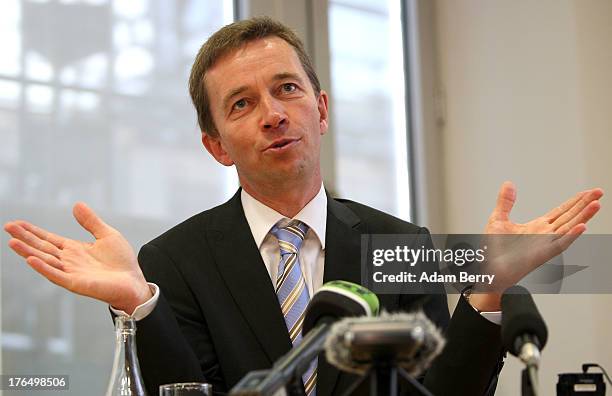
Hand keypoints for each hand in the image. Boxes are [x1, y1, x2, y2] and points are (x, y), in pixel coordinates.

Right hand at [4, 202, 151, 313]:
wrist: (134, 282)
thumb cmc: (121, 262)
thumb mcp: (107, 235)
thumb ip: (91, 222)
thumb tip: (77, 205)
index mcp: (74, 249)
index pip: (49, 239)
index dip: (33, 231)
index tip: (17, 223)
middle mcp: (69, 261)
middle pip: (42, 247)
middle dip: (25, 238)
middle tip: (8, 226)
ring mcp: (70, 272)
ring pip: (44, 260)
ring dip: (28, 251)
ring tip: (12, 241)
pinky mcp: (76, 283)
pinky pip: (56, 275)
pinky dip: (43, 268)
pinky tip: (31, 259)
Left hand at [469, 181, 602, 310]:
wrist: (489, 268)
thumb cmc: (494, 250)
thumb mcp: (498, 219)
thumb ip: (505, 202)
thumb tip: (508, 184)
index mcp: (537, 226)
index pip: (561, 211)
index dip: (574, 201)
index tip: (587, 192)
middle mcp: (545, 234)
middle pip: (570, 216)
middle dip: (584, 204)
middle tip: (599, 192)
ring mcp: (546, 244)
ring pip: (569, 228)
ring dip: (583, 216)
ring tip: (596, 204)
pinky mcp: (543, 254)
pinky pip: (560, 244)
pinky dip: (571, 235)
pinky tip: (582, 226)